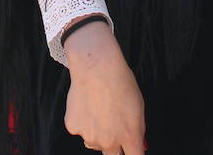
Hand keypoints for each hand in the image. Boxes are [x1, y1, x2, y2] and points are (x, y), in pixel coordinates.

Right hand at [63, 21, 145, 154]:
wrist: (96, 66)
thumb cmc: (120, 82)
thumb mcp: (138, 107)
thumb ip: (138, 129)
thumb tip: (139, 144)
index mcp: (129, 138)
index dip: (132, 153)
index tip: (129, 149)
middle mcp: (109, 142)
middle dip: (114, 146)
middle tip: (113, 127)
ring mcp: (89, 136)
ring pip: (94, 143)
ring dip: (97, 134)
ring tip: (98, 109)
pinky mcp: (73, 127)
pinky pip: (80, 130)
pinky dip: (82, 122)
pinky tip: (86, 104)